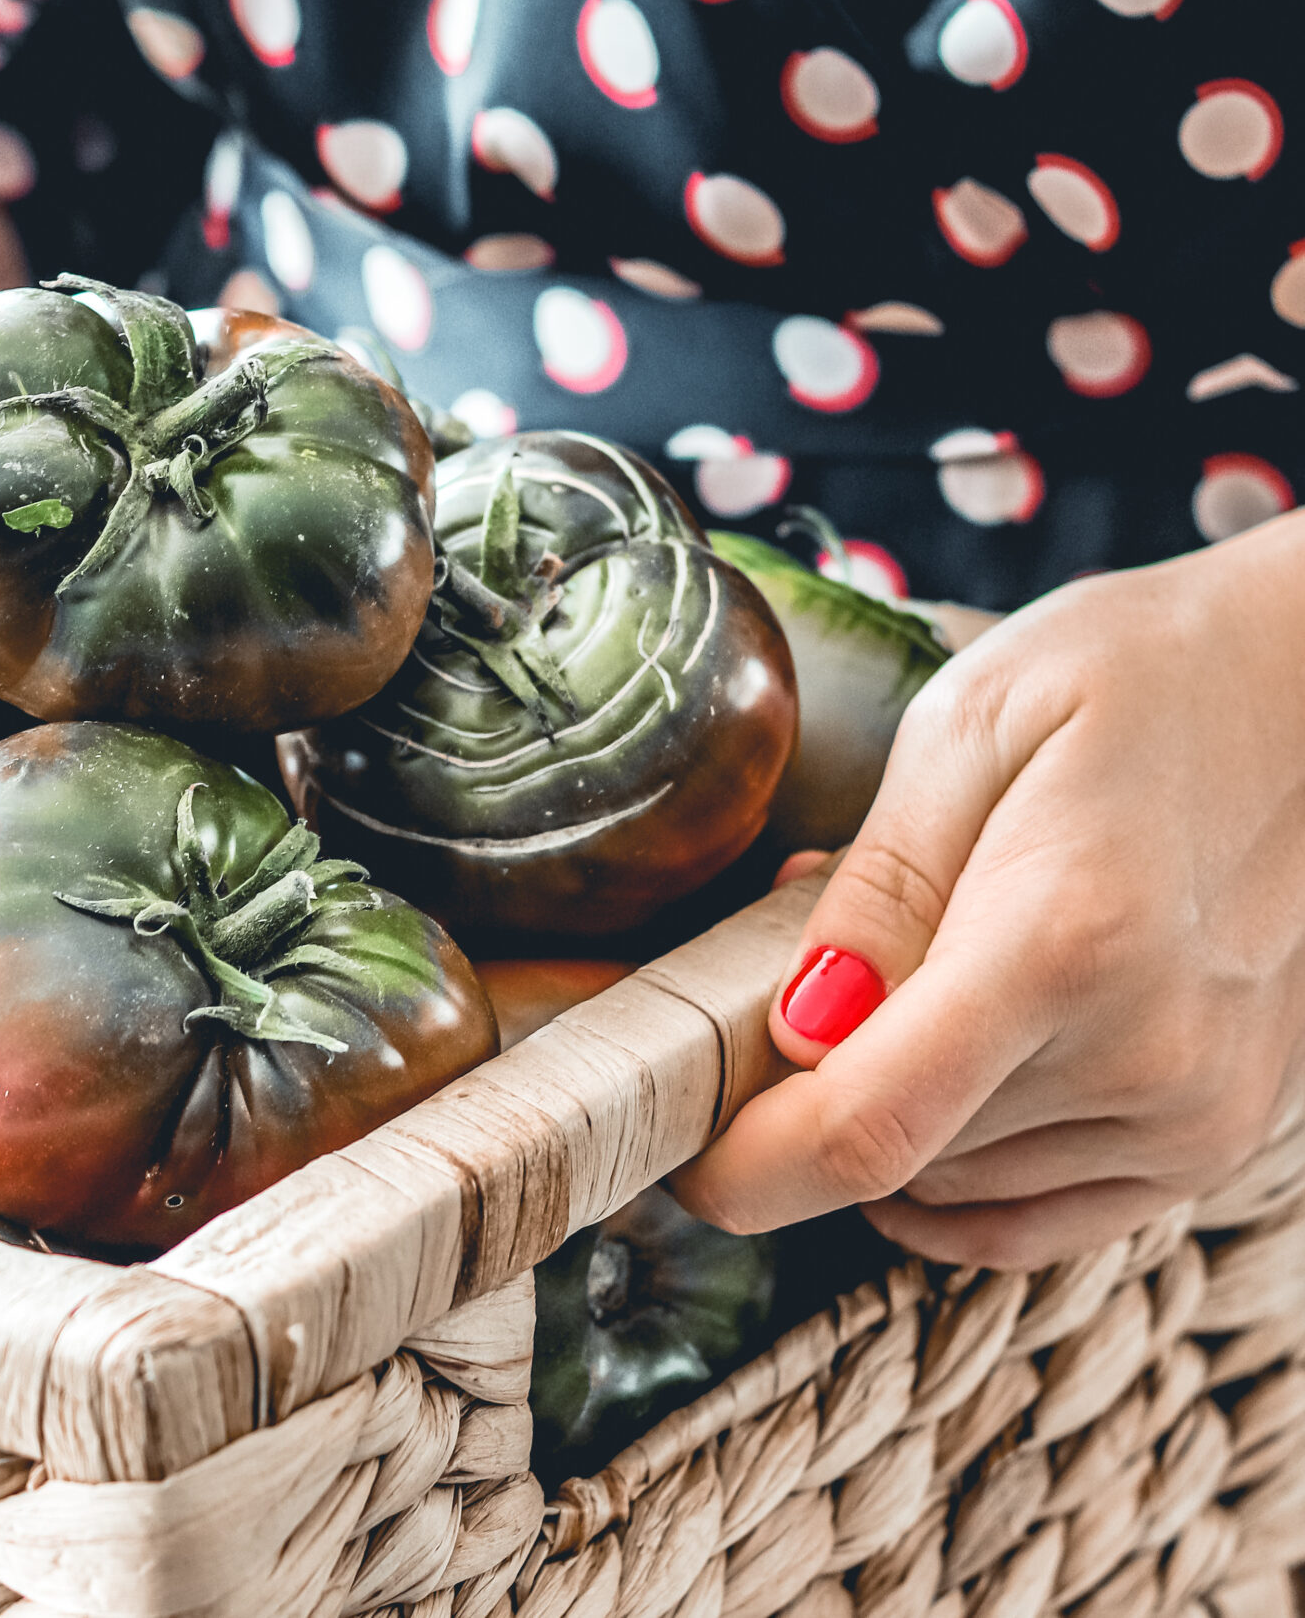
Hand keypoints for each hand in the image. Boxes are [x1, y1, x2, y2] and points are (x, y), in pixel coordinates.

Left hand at [678, 511, 1304, 1269]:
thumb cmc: (1137, 676)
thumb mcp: (964, 728)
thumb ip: (873, 893)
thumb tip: (794, 1030)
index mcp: (1064, 940)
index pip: (866, 1130)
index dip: (746, 1169)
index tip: (679, 1153)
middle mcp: (1145, 1055)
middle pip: (896, 1158)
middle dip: (802, 1095)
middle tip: (805, 970)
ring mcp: (1193, 1111)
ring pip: (950, 1186)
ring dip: (888, 1109)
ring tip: (916, 967)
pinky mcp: (1214, 1135)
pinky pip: (1032, 1217)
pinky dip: (953, 1174)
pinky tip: (934, 1088)